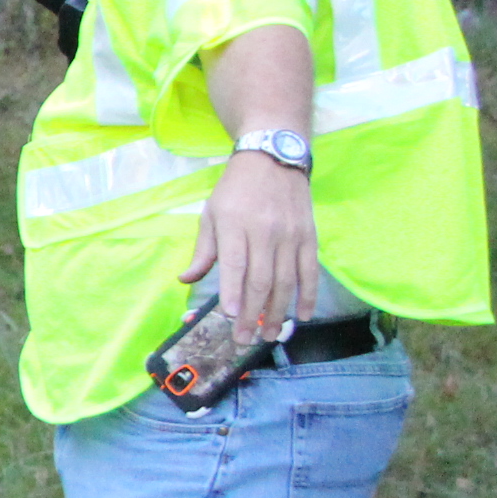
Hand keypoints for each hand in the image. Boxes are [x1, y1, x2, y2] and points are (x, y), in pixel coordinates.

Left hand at [180, 151, 318, 341]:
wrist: (273, 159)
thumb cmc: (235, 190)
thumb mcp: (211, 214)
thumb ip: (203, 251)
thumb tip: (186, 280)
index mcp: (235, 225)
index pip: (235, 263)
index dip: (235, 291)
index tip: (232, 315)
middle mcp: (265, 232)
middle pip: (261, 279)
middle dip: (254, 313)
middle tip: (246, 338)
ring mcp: (291, 235)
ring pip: (287, 280)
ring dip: (280, 311)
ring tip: (271, 334)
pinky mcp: (309, 237)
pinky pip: (310, 271)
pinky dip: (308, 295)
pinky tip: (304, 315)